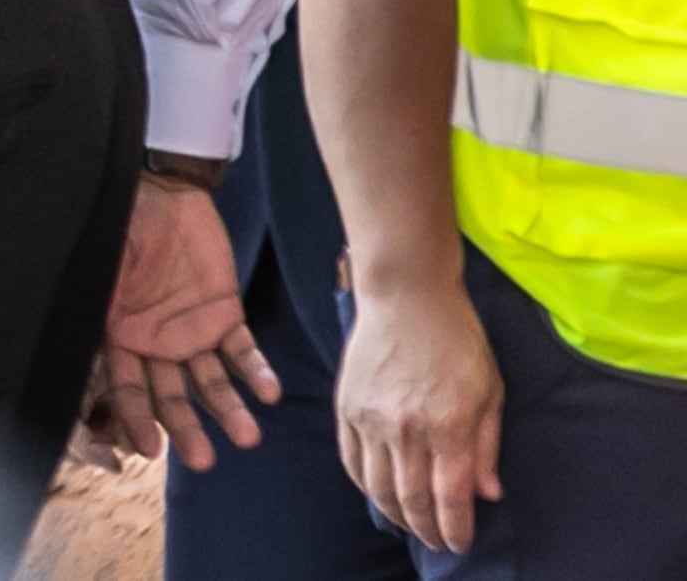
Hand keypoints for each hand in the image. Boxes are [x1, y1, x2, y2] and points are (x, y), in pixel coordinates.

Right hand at [97, 174, 280, 468]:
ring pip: (211, 382)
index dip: (136, 418)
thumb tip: (70, 332)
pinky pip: (243, 350)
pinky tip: (269, 392)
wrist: (161, 190)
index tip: (148, 450)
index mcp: (118, 334)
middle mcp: (155, 343)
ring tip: (247, 436)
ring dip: (229, 410)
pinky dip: (257, 371)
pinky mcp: (225, 314)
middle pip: (171, 395)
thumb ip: (95, 300)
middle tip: (203, 461)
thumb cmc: (119, 223)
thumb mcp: (99, 262)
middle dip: (186, 428)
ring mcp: (192, 331)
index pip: (126, 388)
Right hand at [339, 273, 502, 554]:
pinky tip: (380, 494)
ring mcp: (370, 419)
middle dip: (427, 529)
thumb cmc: (457, 339)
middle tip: (437, 541)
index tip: (460, 543)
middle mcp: (405, 429)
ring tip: (410, 524)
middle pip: (412, 500)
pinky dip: (365, 486)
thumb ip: (487, 446)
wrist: (405, 294)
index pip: (450, 498)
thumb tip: (488, 493)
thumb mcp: (490, 390)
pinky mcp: (347, 407)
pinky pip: (351, 461)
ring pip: (378, 487)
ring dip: (395, 514)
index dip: (456, 529)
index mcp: (448, 426)